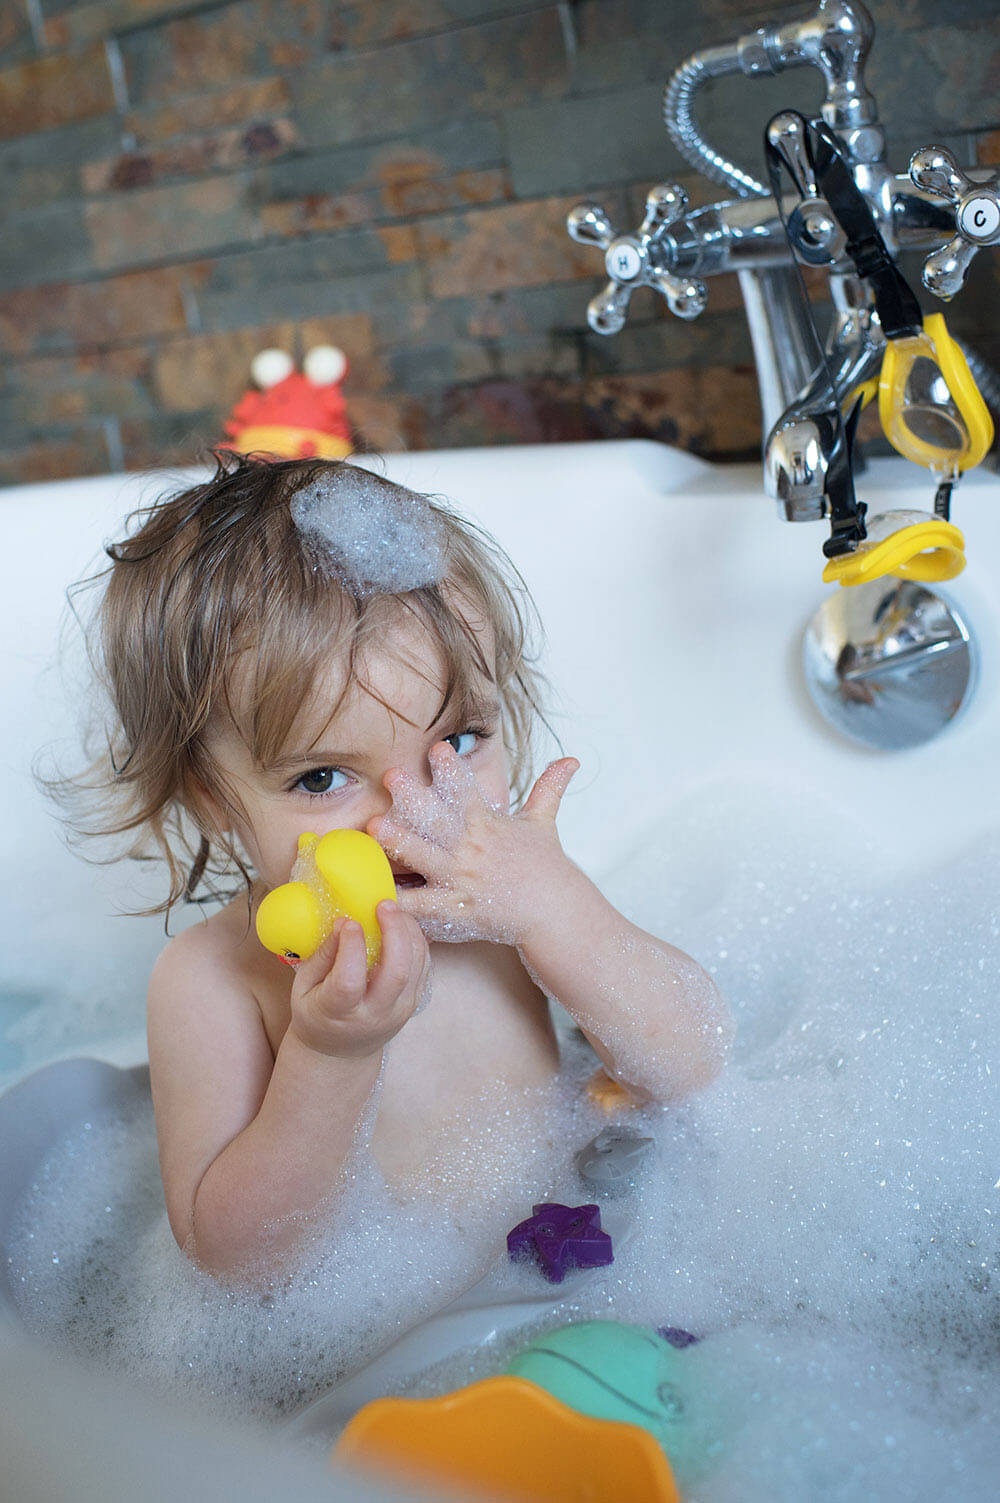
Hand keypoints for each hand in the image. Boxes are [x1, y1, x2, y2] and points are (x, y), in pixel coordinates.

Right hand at [287, 900, 429, 1058]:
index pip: (350, 981)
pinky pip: (424, 967)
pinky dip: (417, 941)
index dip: (352, 948)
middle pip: (397, 972)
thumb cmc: (317, 1015)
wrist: (340, 1052)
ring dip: (409, 931)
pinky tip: (402, 926)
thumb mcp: (303, 989)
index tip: (349, 922)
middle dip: (394, 931)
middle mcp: (375, 1014)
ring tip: (393, 910)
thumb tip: (344, 922)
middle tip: (384, 905)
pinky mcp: (414, 1003)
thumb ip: (323, 956)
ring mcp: (400, 1010)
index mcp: (340, 1013)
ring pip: (417, 966)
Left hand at [369, 745, 578, 944]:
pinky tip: (376, 893)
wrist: (555, 911)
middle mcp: (473, 850)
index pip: (467, 791)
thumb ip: (550, 789)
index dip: (452, 768)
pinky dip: (400, 901)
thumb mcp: (544, 822)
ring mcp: (463, 880)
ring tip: (373, 827)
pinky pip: (423, 906)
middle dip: (413, 797)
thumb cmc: (546, 866)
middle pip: (438, 819)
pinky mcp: (457, 910)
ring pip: (424, 858)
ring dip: (398, 842)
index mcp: (488, 825)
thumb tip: (571, 760)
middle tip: (390, 775)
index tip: (437, 748)